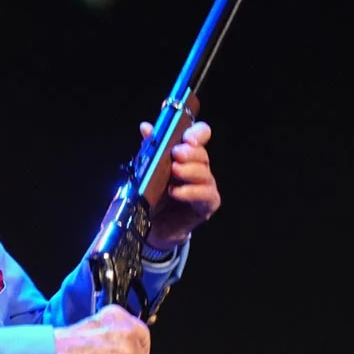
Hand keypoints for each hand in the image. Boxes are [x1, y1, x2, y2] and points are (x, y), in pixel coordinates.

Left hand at [140, 120, 220, 251]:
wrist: (150, 226)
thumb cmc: (151, 194)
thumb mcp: (146, 169)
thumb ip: (149, 148)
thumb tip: (146, 127)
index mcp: (187, 154)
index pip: (200, 135)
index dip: (196, 132)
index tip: (186, 136)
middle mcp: (199, 167)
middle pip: (203, 153)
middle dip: (190, 152)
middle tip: (176, 153)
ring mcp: (205, 186)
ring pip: (205, 173)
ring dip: (190, 171)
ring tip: (174, 171)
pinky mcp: (207, 205)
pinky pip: (205, 195)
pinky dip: (190, 192)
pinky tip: (176, 192)